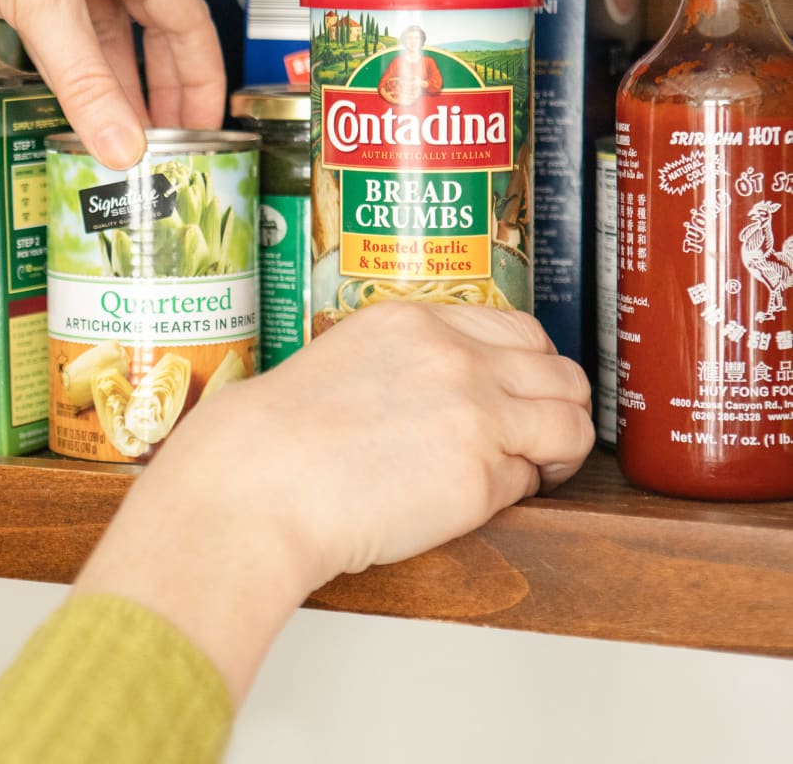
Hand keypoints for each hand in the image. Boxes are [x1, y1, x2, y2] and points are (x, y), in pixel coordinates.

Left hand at [0, 0, 225, 167]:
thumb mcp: (45, 5)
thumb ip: (86, 83)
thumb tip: (123, 147)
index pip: (190, 23)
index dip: (202, 80)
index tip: (204, 129)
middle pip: (156, 31)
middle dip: (164, 89)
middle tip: (168, 141)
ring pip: (109, 36)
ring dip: (118, 84)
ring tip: (123, 132)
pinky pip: (68, 33)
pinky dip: (77, 69)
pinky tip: (74, 100)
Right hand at [74, 302, 593, 702]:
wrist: (253, 487)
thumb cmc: (270, 440)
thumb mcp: (341, 360)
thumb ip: (403, 362)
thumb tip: (441, 394)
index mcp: (414, 321)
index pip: (520, 331)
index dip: (531, 368)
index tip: (521, 393)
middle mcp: (454, 357)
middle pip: (560, 374)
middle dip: (556, 409)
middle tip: (539, 439)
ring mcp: (473, 414)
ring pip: (569, 425)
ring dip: (557, 452)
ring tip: (534, 472)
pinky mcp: (478, 477)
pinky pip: (529, 484)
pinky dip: (515, 496)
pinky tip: (471, 502)